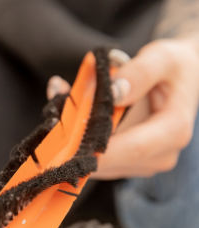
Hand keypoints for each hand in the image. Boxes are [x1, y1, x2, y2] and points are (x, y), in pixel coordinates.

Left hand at [47, 40, 198, 178]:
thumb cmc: (172, 67)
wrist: (180, 80)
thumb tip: (114, 92)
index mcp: (173, 131)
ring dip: (70, 139)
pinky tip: (66, 112)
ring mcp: (140, 164)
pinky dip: (74, 140)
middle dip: (74, 141)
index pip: (132, 148)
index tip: (64, 141)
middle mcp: (159, 156)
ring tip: (59, 100)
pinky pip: (92, 159)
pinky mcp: (124, 165)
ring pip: (94, 163)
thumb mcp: (163, 57)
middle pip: (107, 160)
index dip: (96, 150)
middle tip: (52, 111)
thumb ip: (141, 71)